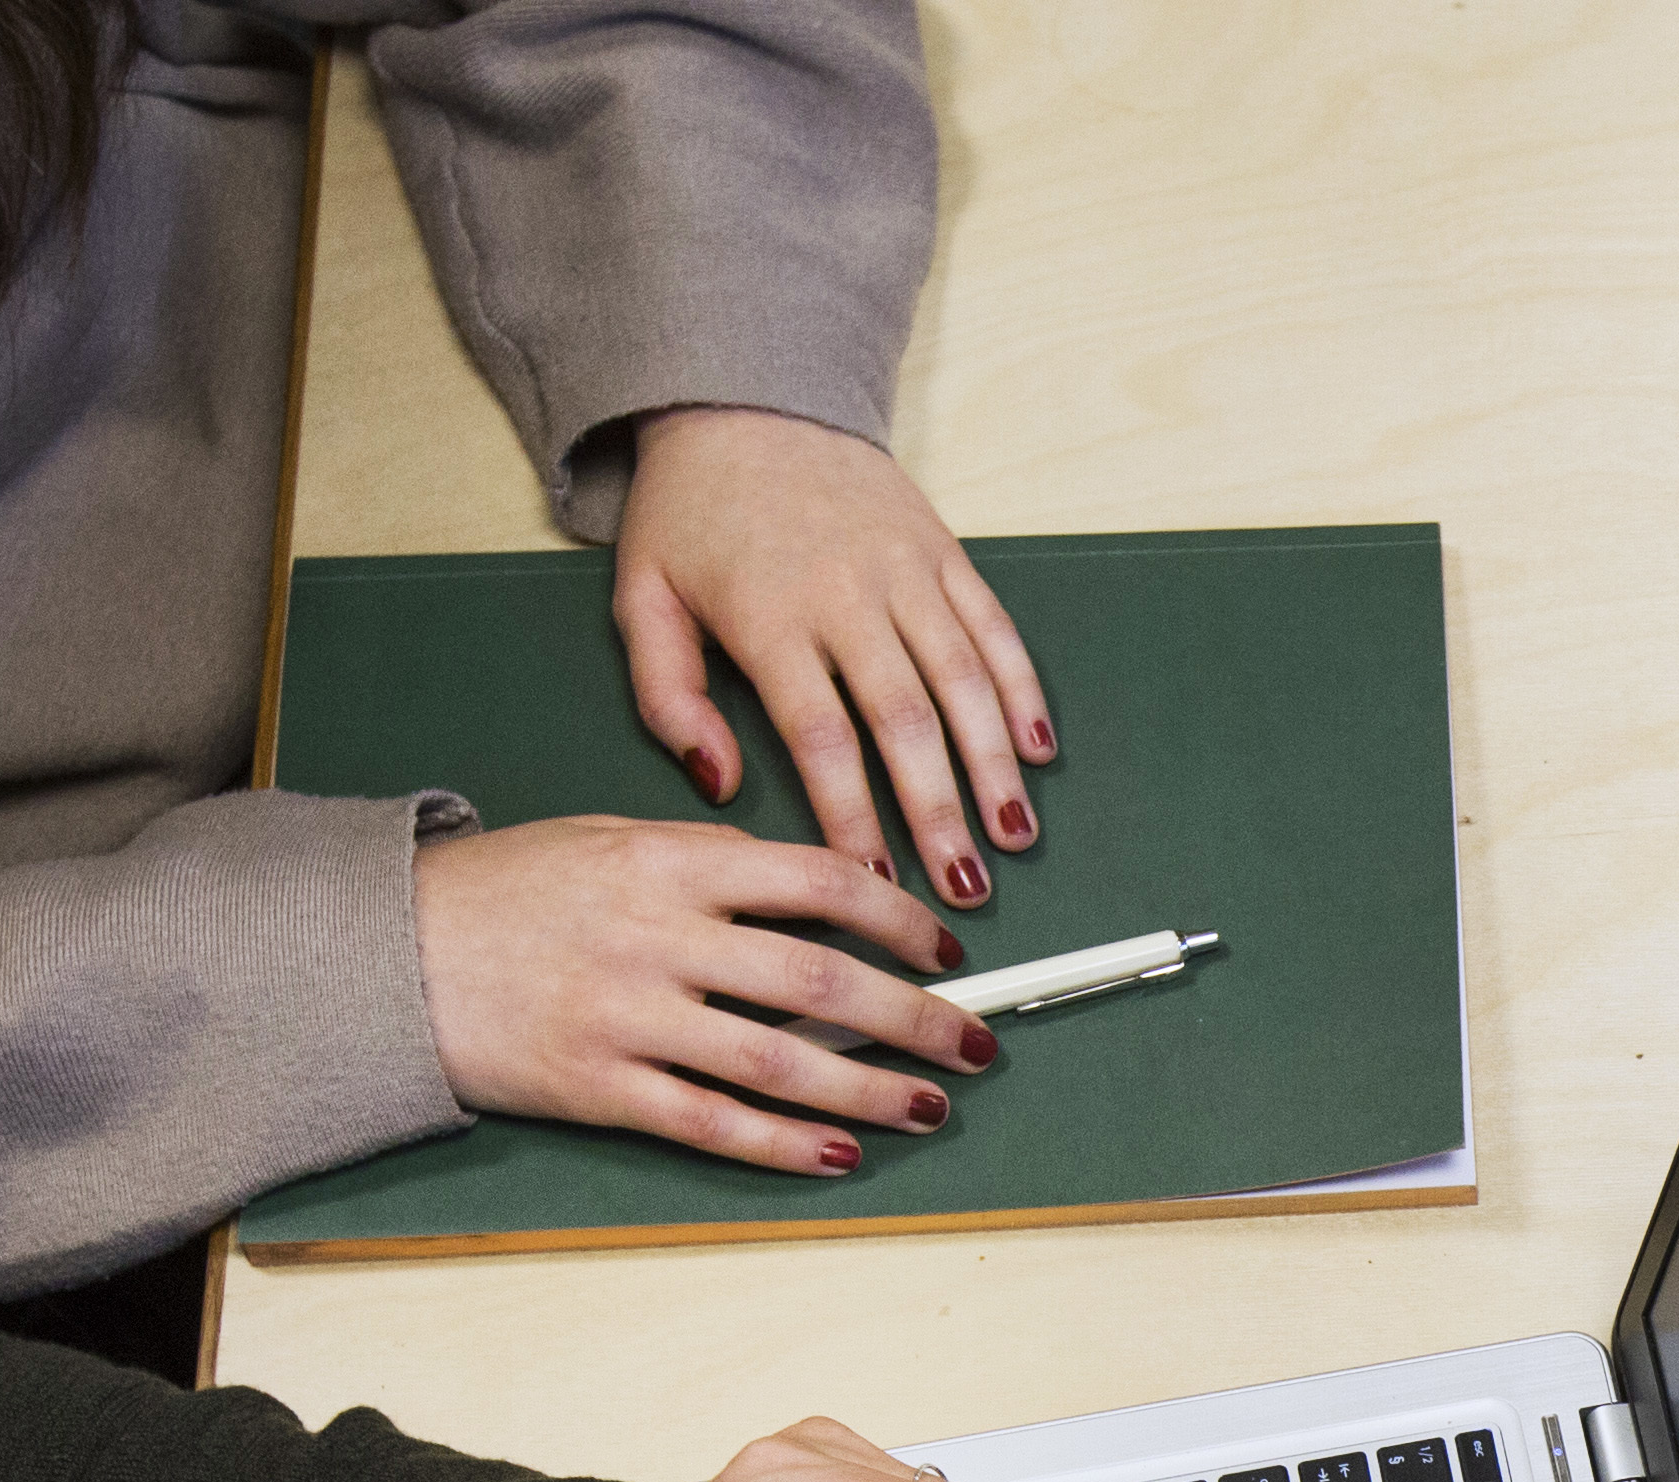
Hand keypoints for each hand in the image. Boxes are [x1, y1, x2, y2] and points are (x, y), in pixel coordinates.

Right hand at [416, 816, 997, 1174]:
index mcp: (670, 862)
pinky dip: (785, 1146)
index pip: (818, 883)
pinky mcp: (601, 1088)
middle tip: (977, 1043)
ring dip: (872, 1093)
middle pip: (823, 982)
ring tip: (931, 1108)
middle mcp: (660, 938)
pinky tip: (841, 1156)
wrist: (393, 951)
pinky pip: (714, 1126)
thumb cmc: (508, 890)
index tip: (946, 949)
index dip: (899, 921)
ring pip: (782, 1064)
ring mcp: (631, 1018)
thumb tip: (816, 887)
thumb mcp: (611, 838)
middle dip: (918, 1018)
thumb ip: (711, 860)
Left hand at [612, 406, 1052, 911]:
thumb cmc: (689, 511)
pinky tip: (1037, 748)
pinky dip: (1021, 690)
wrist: (744, 396)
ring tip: (1013, 834)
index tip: (874, 881)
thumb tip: (722, 782)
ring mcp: (904, 569)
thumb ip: (669, 698)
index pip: (823, 738)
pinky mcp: (942, 549)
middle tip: (963, 887)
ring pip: (964, 680)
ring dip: (995, 765)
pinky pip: (993, 626)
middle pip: (907, 721)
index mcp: (769, 616)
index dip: (855, 817)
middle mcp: (846, 593)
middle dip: (941, 812)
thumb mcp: (641, 598)